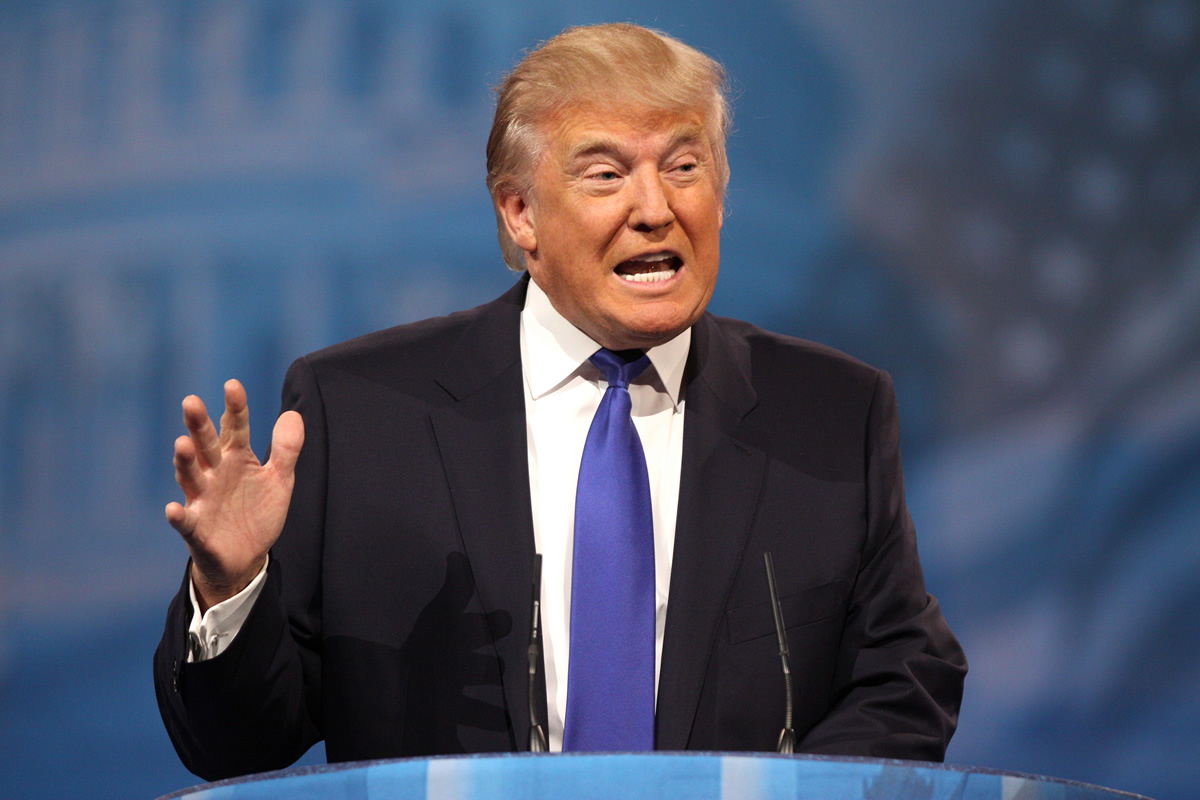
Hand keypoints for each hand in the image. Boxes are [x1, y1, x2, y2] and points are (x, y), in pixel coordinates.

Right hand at [166, 379, 303, 613]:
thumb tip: (294, 414)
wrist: (246, 556)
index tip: (232, 385)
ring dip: (185, 462)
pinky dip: (179, 516)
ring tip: (182, 444)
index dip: (235, 409)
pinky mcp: (195, 529)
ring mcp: (202, 500)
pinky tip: (174, 510)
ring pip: (190, 477)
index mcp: (236, 458)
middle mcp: (214, 474)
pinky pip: (185, 522)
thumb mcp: (279, 479)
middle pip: (206, 446)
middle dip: (198, 425)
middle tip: (191, 401)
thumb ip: (286, 449)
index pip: (235, 428)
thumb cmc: (258, 512)